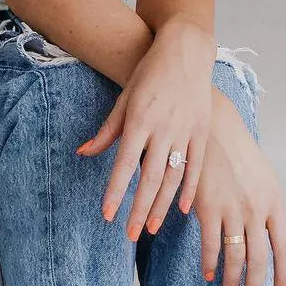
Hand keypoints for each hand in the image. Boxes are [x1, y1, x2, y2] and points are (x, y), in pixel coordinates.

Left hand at [75, 20, 214, 235]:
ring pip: (174, 177)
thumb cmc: (149, 74)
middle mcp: (164, 128)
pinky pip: (197, 166)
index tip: (108, 214)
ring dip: (162, 206)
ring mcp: (186, 131)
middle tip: (129, 235)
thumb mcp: (124, 99)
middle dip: (138, 208)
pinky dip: (190, 189)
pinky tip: (183, 210)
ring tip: (150, 229)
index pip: (125, 164)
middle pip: (150, 177)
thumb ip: (107, 130)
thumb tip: (84, 153)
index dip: (116, 191)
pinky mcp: (202, 131)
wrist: (184, 51)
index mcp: (140, 120)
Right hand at [193, 94, 285, 285]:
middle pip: (259, 260)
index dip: (283, 275)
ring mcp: (233, 209)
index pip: (284, 248)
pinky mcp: (208, 207)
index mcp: (275, 202)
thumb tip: (269, 237)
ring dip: (233, 282)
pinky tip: (210, 274)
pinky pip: (211, 244)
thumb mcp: (264, 178)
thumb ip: (267, 208)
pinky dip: (210, 264)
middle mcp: (257, 209)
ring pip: (236, 257)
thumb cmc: (239, 152)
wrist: (215, 126)